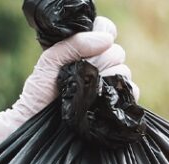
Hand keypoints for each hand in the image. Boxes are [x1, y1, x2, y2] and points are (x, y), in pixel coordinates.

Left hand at [0, 16, 136, 160]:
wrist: (36, 126)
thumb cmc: (38, 94)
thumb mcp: (50, 62)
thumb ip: (73, 44)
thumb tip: (106, 40)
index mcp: (85, 51)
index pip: (107, 31)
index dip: (105, 34)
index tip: (95, 46)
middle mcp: (100, 66)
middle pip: (118, 52)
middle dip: (102, 61)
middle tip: (83, 75)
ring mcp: (109, 87)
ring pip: (124, 71)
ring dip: (109, 79)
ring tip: (89, 91)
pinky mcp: (114, 106)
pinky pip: (132, 93)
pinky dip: (122, 94)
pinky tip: (105, 100)